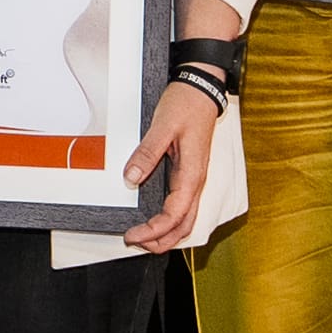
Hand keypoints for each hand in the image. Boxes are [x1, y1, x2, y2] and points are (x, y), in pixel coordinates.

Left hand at [119, 77, 223, 255]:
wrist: (200, 90)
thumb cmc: (186, 106)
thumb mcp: (162, 127)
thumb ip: (147, 154)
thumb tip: (131, 179)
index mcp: (192, 174)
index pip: (174, 216)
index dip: (153, 231)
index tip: (132, 235)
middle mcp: (196, 181)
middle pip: (183, 226)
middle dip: (160, 241)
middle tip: (135, 241)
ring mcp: (194, 179)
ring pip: (186, 220)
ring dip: (166, 234)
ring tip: (143, 236)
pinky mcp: (189, 174)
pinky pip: (183, 207)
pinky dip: (169, 221)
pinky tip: (154, 220)